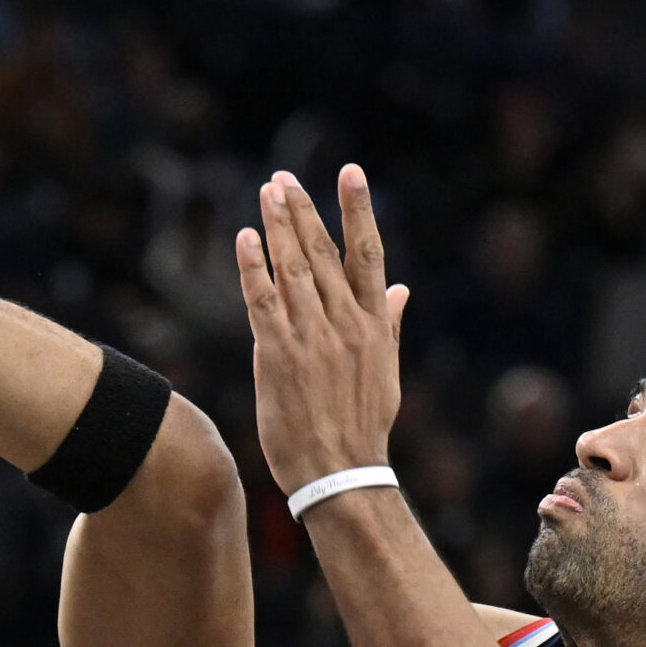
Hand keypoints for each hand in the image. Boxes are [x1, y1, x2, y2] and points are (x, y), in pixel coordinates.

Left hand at [235, 165, 407, 501]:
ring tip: (267, 193)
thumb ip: (389, 326)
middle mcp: (345, 325)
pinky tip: (246, 238)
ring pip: (293, 270)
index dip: (358, 210)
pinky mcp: (280, 357)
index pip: (367, 254)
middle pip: (323, 253)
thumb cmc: (362, 428)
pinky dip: (253, 269)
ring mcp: (312, 339)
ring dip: (278, 227)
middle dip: (303, 211)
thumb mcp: (386, 374)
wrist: (340, 474)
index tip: (350, 172)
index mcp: (374, 326)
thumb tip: (400, 289)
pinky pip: (263, 302)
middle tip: (284, 178)